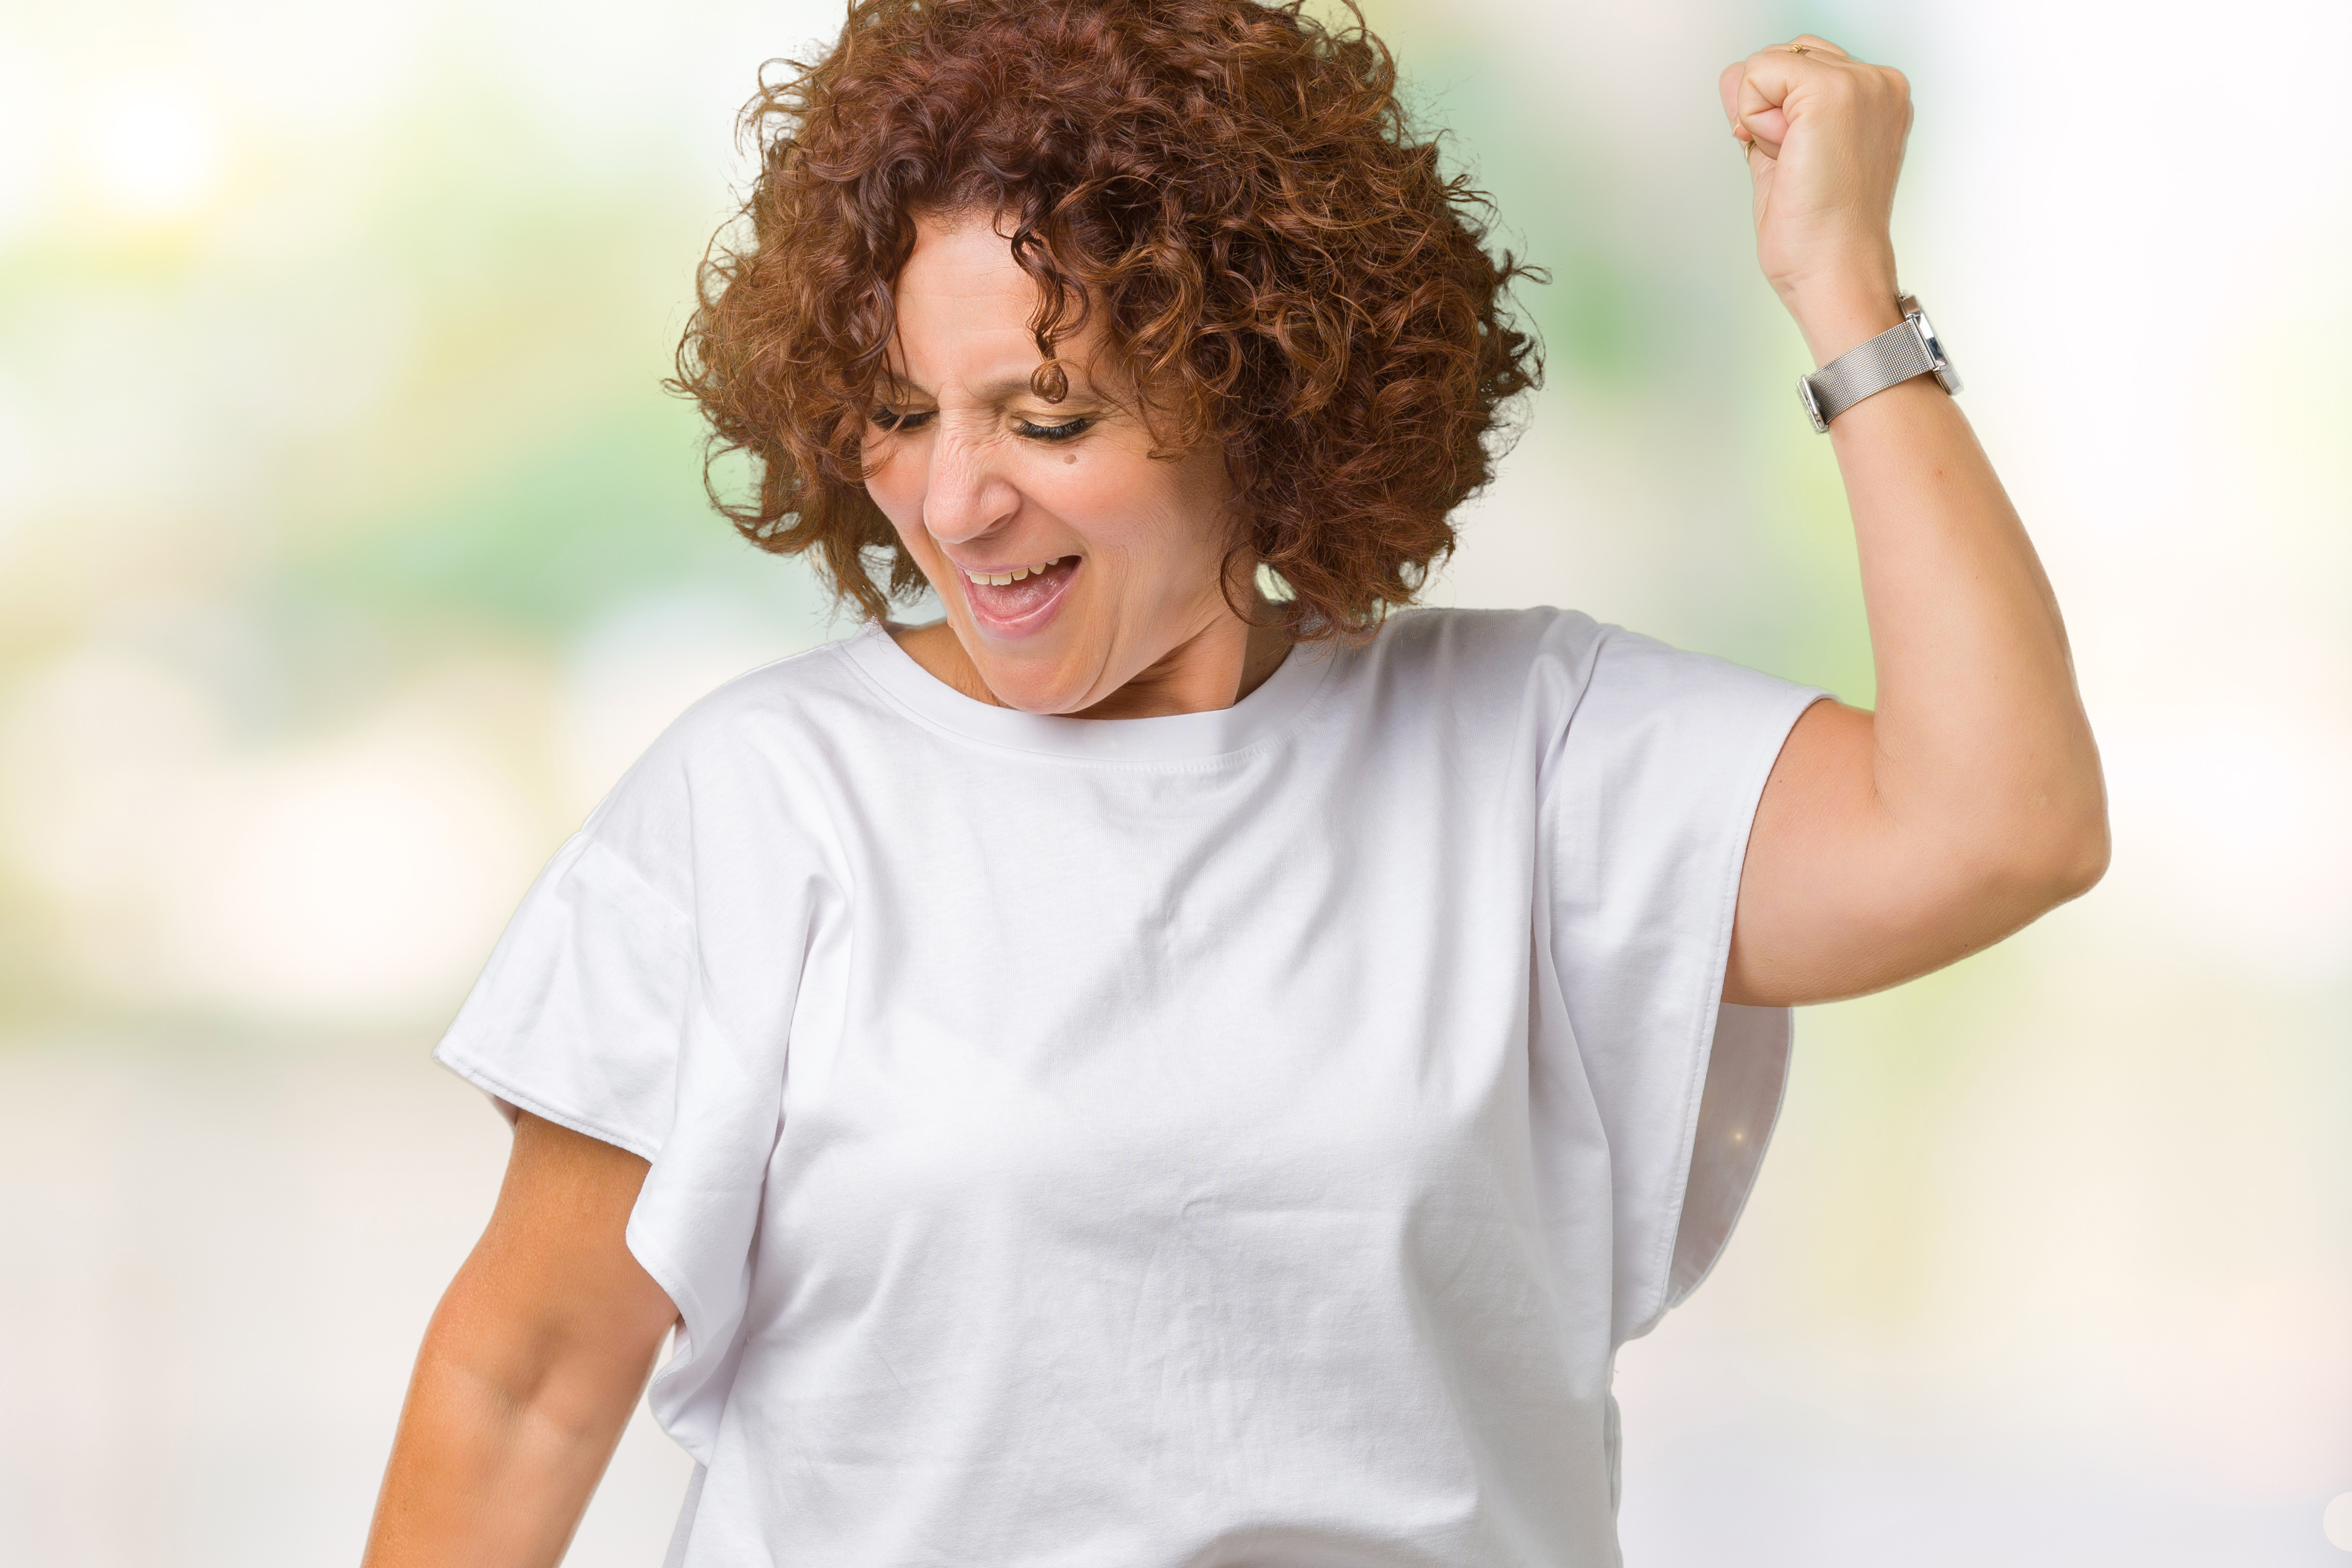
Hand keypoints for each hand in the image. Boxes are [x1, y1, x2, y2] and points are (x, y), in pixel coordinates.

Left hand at [1720, 37, 1911, 357]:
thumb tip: (1736, 75)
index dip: (1777, 114)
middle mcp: (1878, 83)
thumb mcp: (1784, 156)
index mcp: (1876, 97)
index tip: (1800, 162)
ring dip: (1763, 116)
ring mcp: (1861, 84)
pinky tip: (1786, 156)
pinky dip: (1754, 117)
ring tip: (1797, 164)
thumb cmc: (1820, 235)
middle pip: (1783, 57)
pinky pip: (1759, 72)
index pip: (1799, 67)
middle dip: (1769, 110)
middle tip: (1797, 166)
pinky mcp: (1833, 93)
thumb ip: (1764, 111)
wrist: (1837, 273)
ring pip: (1769, 63)